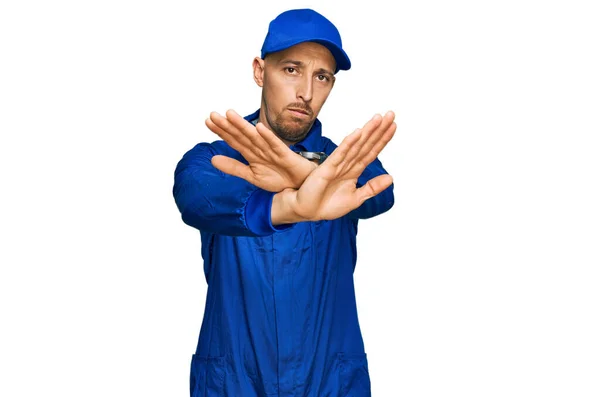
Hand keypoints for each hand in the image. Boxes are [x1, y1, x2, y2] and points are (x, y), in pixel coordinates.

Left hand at [205, 109, 316, 191]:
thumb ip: (233, 167)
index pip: (234, 140)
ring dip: (243, 126)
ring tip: (230, 114)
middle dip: (228, 125)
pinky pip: (276, 145)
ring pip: (255, 137)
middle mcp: (261, 149)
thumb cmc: (279, 178)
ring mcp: (273, 151)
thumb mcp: (252, 176)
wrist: (301, 186)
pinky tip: (260, 128)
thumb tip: (212, 159)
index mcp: (252, 154)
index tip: (208, 121)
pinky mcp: (286, 155)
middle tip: (213, 115)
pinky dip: (268, 137)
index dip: (222, 131)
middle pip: (242, 136)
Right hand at [272, 111, 395, 223]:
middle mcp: (347, 164)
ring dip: (367, 131)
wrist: (306, 211)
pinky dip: (348, 144)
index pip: (371, 151)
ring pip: (355, 145)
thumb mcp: (356, 198)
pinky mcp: (326, 169)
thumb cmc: (327, 205)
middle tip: (391, 114)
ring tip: (378, 118)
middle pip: (366, 144)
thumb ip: (372, 188)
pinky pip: (340, 154)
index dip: (382, 139)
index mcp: (354, 170)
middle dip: (379, 130)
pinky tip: (357, 133)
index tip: (393, 126)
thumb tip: (391, 178)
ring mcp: (337, 165)